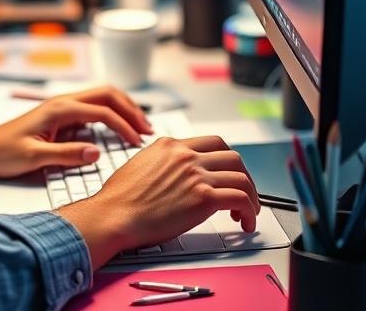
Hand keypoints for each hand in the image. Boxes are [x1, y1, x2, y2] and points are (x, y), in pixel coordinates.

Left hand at [0, 86, 151, 178]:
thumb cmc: (3, 152)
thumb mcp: (32, 158)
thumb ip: (65, 155)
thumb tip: (96, 152)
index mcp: (59, 109)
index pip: (102, 112)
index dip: (123, 127)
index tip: (137, 144)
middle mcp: (63, 102)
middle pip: (108, 94)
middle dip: (131, 109)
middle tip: (148, 130)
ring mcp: (63, 106)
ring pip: (102, 97)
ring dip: (124, 108)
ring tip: (141, 127)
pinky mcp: (62, 115)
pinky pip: (94, 107)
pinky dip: (112, 113)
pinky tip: (120, 128)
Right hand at [58, 135, 259, 268]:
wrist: (113, 215)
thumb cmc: (119, 198)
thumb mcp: (139, 164)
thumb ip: (161, 162)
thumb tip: (171, 173)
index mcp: (170, 145)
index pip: (212, 143)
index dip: (226, 160)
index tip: (227, 175)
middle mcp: (186, 155)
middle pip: (232, 157)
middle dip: (243, 176)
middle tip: (242, 193)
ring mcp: (196, 175)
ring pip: (242, 177)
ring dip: (251, 195)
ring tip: (248, 211)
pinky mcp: (204, 198)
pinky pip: (241, 198)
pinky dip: (250, 211)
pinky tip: (246, 222)